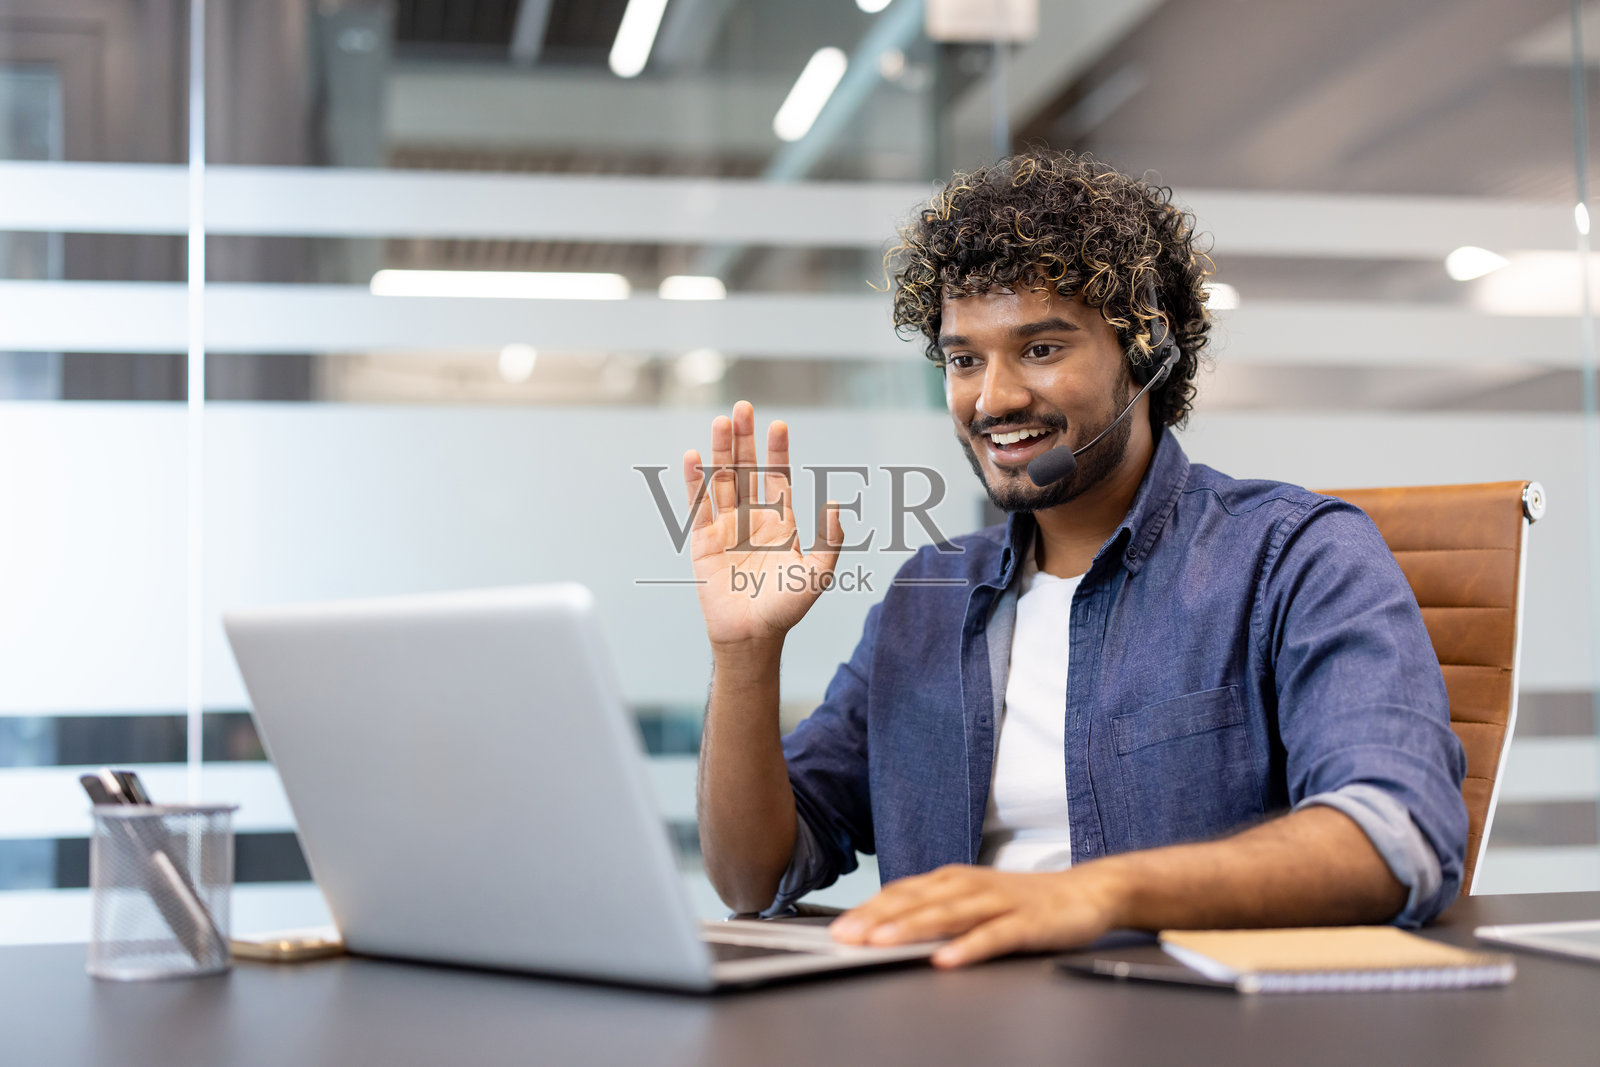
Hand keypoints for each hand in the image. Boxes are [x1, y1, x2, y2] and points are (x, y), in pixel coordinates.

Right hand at [683, 401, 842, 648]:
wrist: (752, 635)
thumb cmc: (787, 607)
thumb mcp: (818, 573)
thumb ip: (830, 540)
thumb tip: (837, 505)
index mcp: (781, 522)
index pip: (777, 477)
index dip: (777, 451)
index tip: (778, 425)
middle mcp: (753, 518)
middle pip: (747, 469)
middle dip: (745, 439)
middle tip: (742, 408)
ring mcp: (726, 527)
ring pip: (722, 480)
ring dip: (720, 451)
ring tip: (720, 422)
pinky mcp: (703, 541)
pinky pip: (698, 505)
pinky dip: (695, 481)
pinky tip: (694, 457)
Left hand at [828, 863, 1127, 967]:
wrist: (1087, 892)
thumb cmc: (1024, 901)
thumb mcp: (973, 901)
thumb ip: (935, 912)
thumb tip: (887, 929)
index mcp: (952, 880)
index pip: (902, 892)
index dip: (868, 909)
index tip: (837, 929)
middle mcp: (970, 886)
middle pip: (917, 901)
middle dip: (877, 919)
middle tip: (845, 936)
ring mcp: (998, 902)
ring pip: (949, 914)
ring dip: (913, 928)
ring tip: (882, 942)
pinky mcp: (1026, 922)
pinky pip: (993, 936)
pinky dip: (968, 947)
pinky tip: (947, 959)